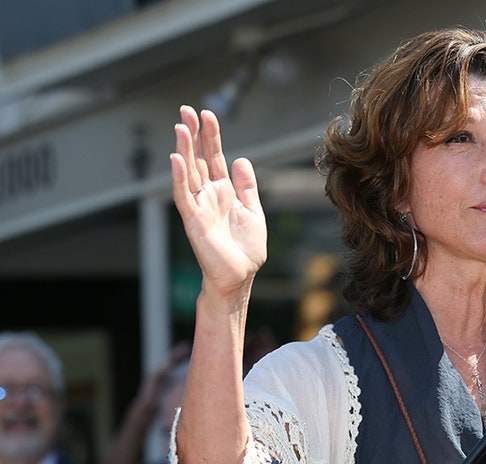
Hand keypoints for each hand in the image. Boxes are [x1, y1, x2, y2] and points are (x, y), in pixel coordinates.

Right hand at [170, 105, 266, 298]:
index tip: (208, 115)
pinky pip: (183, 195)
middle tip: (186, 110)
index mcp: (223, 192)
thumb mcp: (253, 211)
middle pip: (198, 159)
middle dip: (193, 135)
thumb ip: (247, 186)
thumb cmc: (245, 249)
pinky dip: (179, 177)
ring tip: (181, 127)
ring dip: (184, 149)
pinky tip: (177, 158)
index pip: (215, 158)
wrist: (240, 276)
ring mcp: (199, 206)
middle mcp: (208, 195)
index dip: (211, 137)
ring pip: (188, 172)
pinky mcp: (194, 220)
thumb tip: (241, 159)